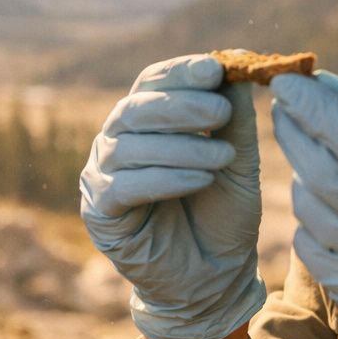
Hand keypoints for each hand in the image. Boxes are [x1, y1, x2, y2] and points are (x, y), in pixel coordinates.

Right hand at [80, 54, 264, 338]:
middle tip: (222, 112)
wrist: (214, 278)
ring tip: (223, 157)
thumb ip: (235, 115)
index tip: (216, 68)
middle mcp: (117, 142)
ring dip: (182, 147)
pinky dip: (166, 178)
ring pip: (131, 146)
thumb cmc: (223, 215)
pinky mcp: (99, 212)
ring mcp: (102, 176)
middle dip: (182, 106)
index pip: (152, 82)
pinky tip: (200, 181)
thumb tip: (238, 61)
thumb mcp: (237, 159)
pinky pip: (125, 186)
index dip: (181, 72)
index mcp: (146, 122)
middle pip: (137, 108)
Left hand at [269, 70, 337, 338]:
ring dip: (303, 179)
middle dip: (295, 135)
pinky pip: (308, 246)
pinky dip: (310, 221)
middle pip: (324, 174)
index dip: (315, 108)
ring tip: (321, 166)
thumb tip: (321, 82)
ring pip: (310, 208)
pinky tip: (330, 213)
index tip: (287, 81)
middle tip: (283, 109)